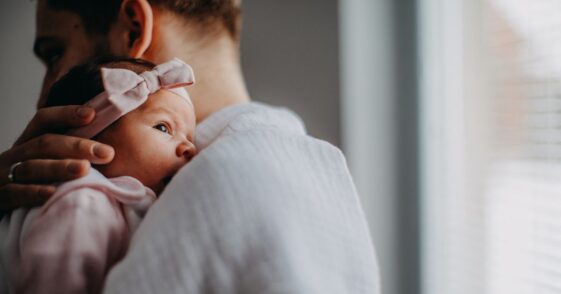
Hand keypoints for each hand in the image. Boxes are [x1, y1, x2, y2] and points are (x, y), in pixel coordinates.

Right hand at [0, 105, 114, 209]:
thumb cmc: (35, 185)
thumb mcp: (49, 164)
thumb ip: (72, 155)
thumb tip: (110, 149)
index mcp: (28, 142)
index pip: (44, 120)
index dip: (66, 114)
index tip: (92, 114)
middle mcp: (15, 155)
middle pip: (44, 143)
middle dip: (76, 146)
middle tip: (106, 153)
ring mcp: (3, 175)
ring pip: (31, 166)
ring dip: (59, 167)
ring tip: (84, 169)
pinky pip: (14, 193)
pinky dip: (33, 192)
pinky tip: (53, 193)